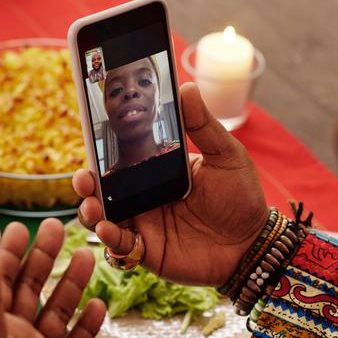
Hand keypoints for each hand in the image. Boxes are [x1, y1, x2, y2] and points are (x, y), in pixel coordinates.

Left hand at [0, 218, 105, 337]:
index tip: (20, 228)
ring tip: (87, 257)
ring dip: (72, 284)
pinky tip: (99, 306)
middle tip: (58, 229)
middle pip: (32, 288)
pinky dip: (88, 324)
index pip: (0, 281)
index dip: (9, 253)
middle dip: (45, 258)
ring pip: (58, 311)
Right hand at [73, 83, 267, 286]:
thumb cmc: (241, 197)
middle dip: (87, 182)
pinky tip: (108, 229)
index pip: (122, 157)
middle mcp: (144, 196)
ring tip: (92, 205)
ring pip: (104, 216)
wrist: (253, 243)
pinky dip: (110, 238)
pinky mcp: (147, 250)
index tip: (89, 137)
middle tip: (84, 178)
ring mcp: (144, 224)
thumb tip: (186, 86)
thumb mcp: (225, 155)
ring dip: (91, 210)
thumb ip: (203, 125)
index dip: (102, 150)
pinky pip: (120, 245)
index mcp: (157, 170)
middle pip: (105, 187)